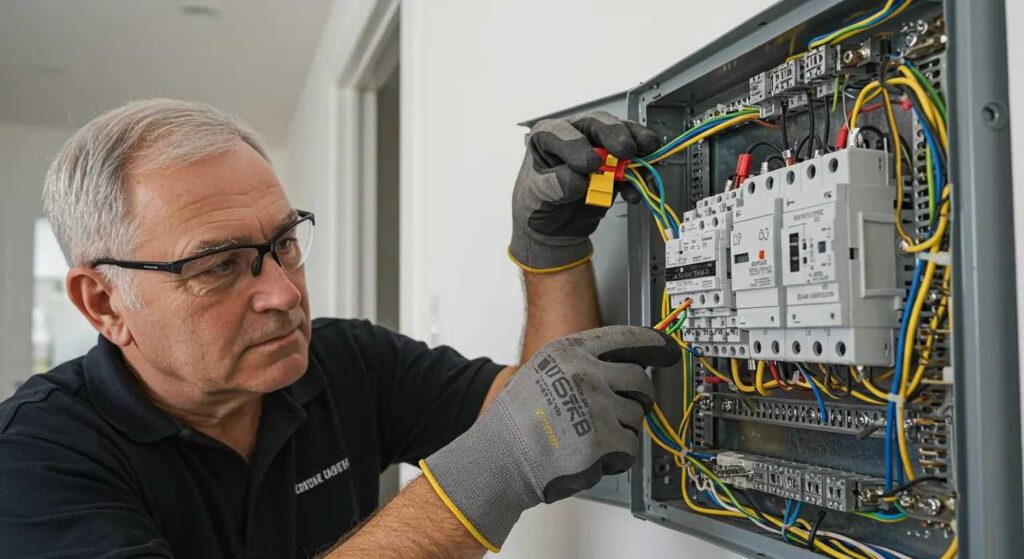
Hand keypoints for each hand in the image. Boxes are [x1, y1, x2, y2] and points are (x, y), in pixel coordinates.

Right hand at [419, 326, 679, 550]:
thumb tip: (621, 368)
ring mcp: (596, 406)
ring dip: (622, 430)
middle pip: (640, 380)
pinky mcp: (604, 440)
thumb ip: (579, 365)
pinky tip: (592, 456)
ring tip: (589, 438)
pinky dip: (618, 457)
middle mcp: (585, 373)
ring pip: (637, 416)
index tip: (668, 349)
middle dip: (641, 397)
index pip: (624, 338)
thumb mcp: (542, 372)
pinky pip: (632, 447)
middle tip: (627, 409)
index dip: (653, 344)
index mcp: (569, 352)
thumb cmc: (516, 422)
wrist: (500, 458)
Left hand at [508, 111, 659, 271]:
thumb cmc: (537, 204)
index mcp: (547, 137)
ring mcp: (599, 147)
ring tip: (647, 159)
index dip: (577, 145)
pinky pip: (635, 160)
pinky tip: (643, 184)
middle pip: (597, 123)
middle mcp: (575, 135)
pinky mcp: (617, 163)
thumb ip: (553, 186)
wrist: (554, 226)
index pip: (562, 132)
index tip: (589, 165)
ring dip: (638, 146)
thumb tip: (578, 180)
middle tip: (624, 151)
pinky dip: (643, 171)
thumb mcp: (534, 197)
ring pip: (622, 133)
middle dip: (614, 134)